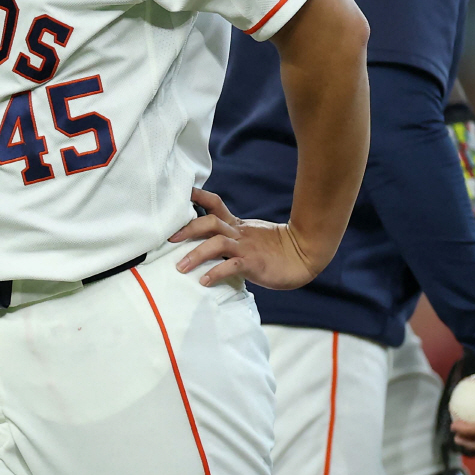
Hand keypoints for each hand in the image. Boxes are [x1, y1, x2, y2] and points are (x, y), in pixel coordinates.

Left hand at [171, 189, 322, 290]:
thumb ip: (230, 236)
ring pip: (217, 243)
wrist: (304, 255)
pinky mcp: (253, 263)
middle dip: (187, 229)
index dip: (198, 196)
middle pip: (209, 222)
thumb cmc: (275, 249)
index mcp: (237, 225)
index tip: (180, 193)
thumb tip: (206, 241)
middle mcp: (239, 233)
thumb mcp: (250, 236)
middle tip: (170, 240)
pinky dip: (215, 272)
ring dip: (196, 254)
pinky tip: (204, 281)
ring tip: (181, 267)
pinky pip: (231, 266)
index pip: (215, 204)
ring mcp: (246, 248)